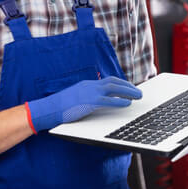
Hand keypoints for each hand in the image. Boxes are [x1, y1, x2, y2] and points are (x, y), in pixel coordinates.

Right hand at [27, 76, 141, 131]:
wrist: (49, 108)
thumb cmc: (60, 107)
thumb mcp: (75, 98)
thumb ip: (86, 98)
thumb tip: (94, 103)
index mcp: (87, 85)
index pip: (108, 81)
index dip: (120, 84)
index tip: (129, 87)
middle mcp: (90, 86)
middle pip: (113, 81)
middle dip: (128, 86)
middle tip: (138, 91)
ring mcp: (90, 93)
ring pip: (114, 88)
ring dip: (128, 91)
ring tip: (138, 96)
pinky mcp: (89, 102)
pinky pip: (108, 100)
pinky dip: (120, 101)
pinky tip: (128, 104)